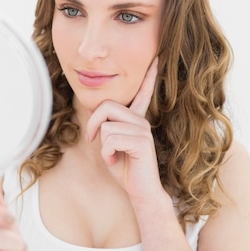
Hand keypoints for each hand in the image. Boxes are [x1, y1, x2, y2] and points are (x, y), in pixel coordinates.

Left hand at [85, 58, 163, 202]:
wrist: (141, 192)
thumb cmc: (125, 170)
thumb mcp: (110, 145)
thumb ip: (106, 128)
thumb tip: (94, 113)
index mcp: (136, 120)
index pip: (143, 93)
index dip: (149, 76)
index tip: (156, 58)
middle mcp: (142, 121)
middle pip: (107, 106)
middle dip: (93, 123)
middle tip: (93, 139)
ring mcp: (143, 130)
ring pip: (106, 126)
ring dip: (102, 145)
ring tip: (112, 156)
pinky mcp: (142, 142)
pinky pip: (110, 139)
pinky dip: (106, 153)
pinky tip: (116, 161)